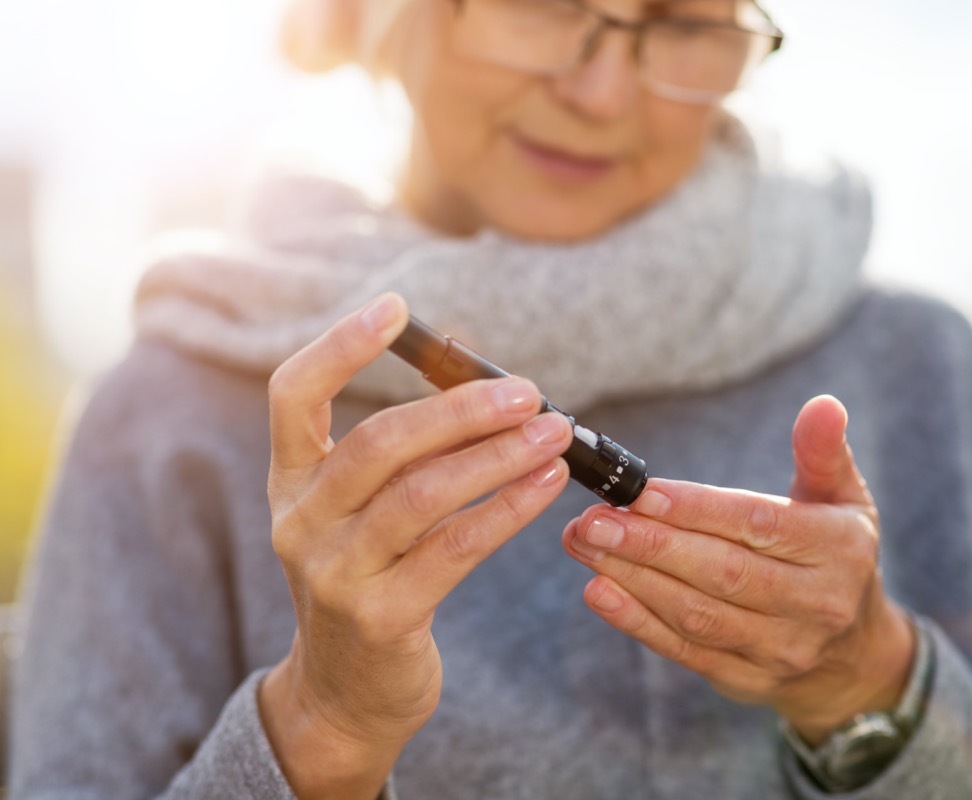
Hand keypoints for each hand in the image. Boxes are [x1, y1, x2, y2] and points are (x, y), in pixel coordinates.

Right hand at [260, 293, 572, 798]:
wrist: (347, 693)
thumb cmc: (370, 580)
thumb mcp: (359, 514)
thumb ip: (399, 458)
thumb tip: (485, 390)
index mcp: (291, 483)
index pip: (293, 395)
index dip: (339, 345)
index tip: (396, 307)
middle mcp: (300, 522)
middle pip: (379, 441)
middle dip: (461, 408)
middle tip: (527, 390)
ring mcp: (334, 573)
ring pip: (424, 493)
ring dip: (499, 455)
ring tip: (555, 430)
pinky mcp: (381, 617)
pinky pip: (457, 547)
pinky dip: (509, 508)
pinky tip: (548, 483)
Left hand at [561, 395, 914, 743]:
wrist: (854, 654)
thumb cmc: (834, 556)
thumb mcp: (844, 500)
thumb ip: (823, 452)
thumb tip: (823, 405)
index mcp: (839, 550)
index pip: (759, 525)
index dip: (697, 509)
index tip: (641, 492)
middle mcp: (816, 605)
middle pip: (723, 573)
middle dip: (651, 545)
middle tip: (594, 520)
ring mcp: (781, 650)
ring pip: (697, 614)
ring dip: (633, 579)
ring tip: (585, 544)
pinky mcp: (746, 679)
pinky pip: (685, 650)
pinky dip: (637, 622)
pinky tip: (598, 591)